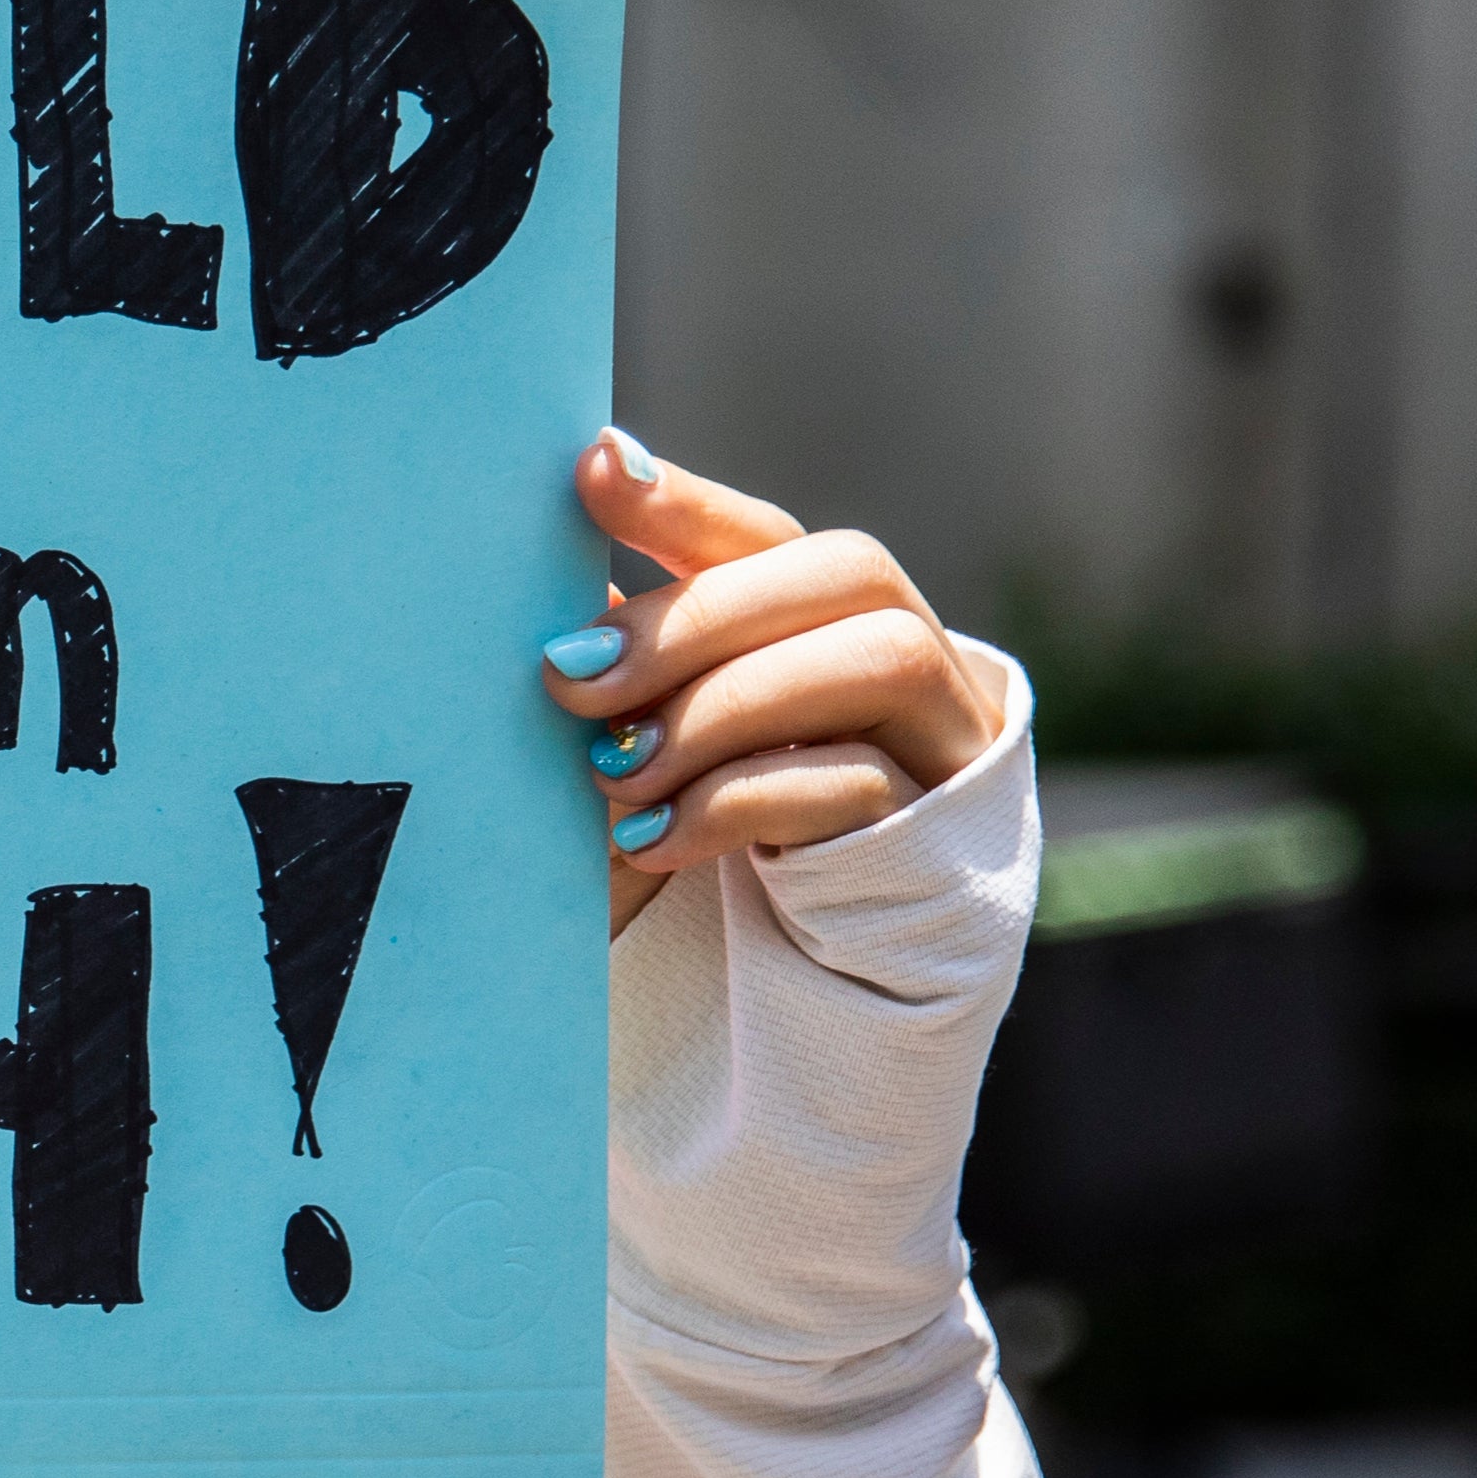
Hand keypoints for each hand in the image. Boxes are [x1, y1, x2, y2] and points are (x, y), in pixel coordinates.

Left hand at [541, 437, 1011, 937]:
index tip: (592, 467)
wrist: (781, 1010)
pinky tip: (651, 842)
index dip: (684, 498)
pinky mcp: (938, 838)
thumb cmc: (695, 857)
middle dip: (697, 616)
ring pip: (879, 658)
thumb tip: (537, 605)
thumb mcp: (641, 758)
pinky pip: (858, 782)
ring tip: (616, 776)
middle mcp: (905, 666)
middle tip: (570, 677)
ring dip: (725, 706)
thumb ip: (618, 679)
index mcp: (822, 629)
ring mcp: (939, 746)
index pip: (764, 536)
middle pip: (842, 573)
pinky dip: (736, 801)